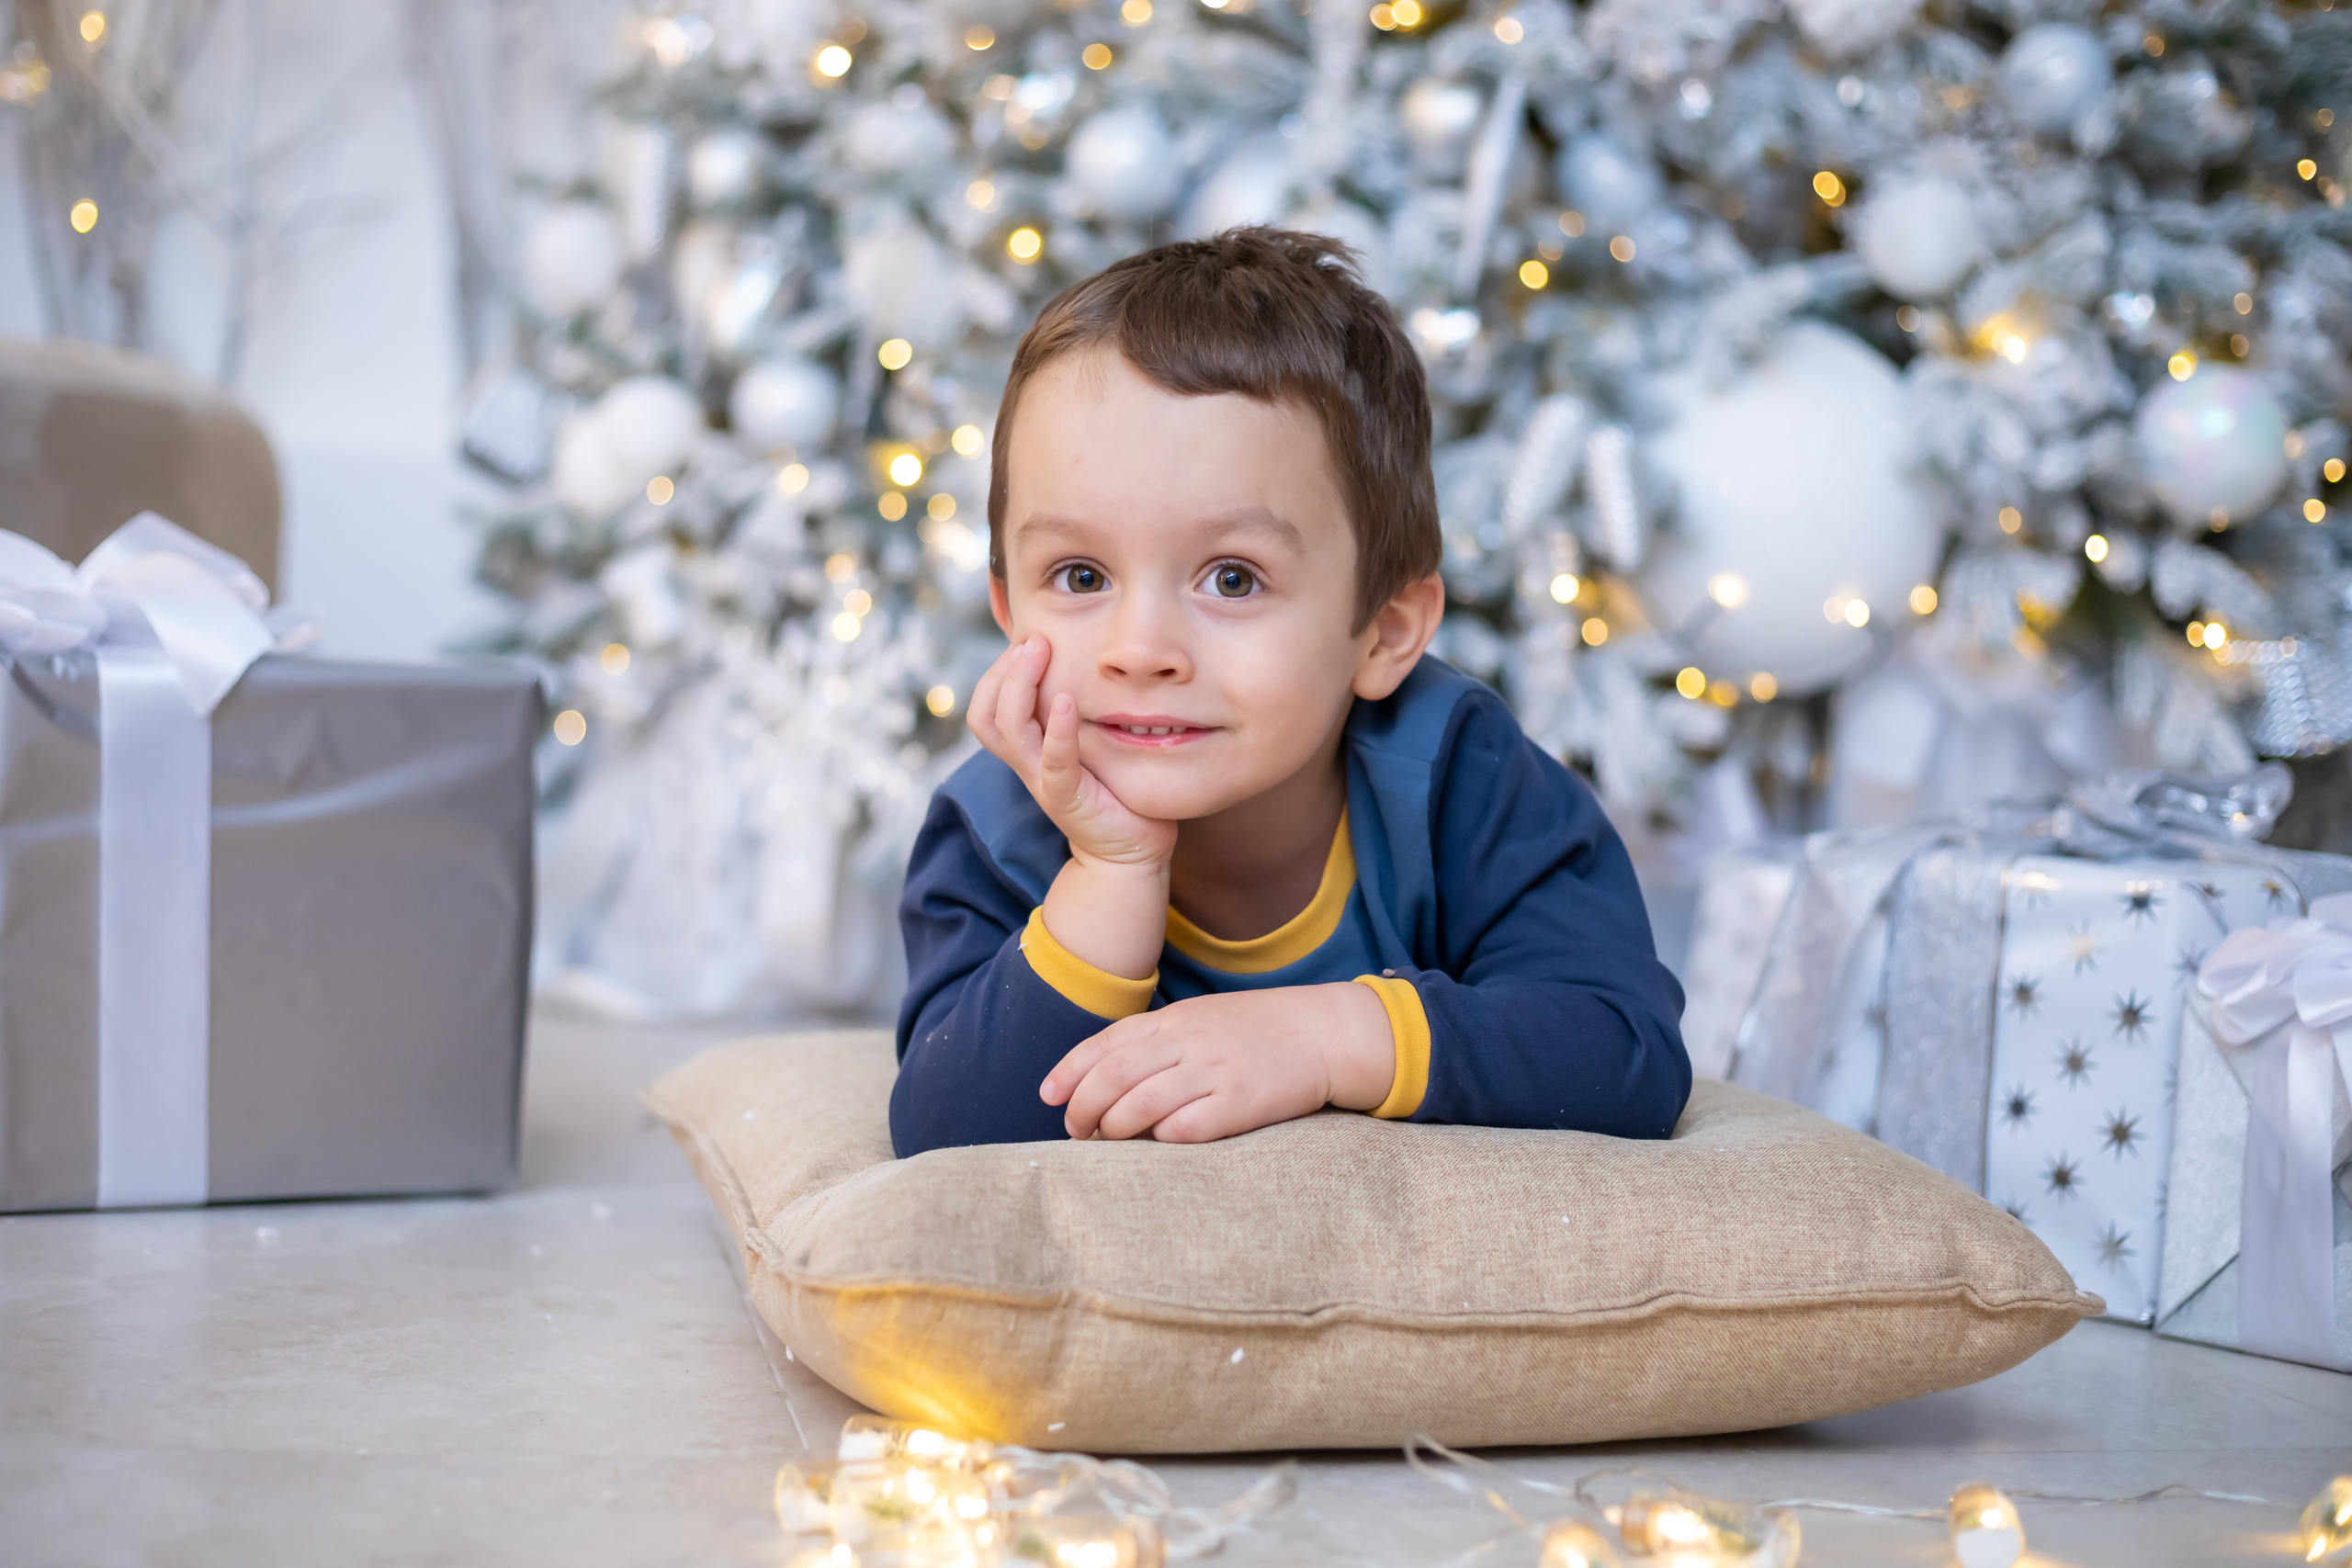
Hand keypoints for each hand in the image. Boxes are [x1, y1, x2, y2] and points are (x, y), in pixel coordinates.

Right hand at [967, 634, 1175, 871]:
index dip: (996, 673)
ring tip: (1040, 653)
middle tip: (1031, 640)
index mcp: (1027, 751)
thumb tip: (1087, 665)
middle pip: (984, 714)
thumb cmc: (1114, 793)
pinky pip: (1053, 762)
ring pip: (1007, 730)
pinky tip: (1067, 701)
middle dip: (1001, 671)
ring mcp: (1043, 782)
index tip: (1026, 641)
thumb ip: (1077, 715)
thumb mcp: (1088, 745)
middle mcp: (1027, 765)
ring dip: (1019, 686)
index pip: (987, 707)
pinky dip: (1056, 730)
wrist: (1128, 855)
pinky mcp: (1068, 799)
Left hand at [1041, 983, 1397, 1142]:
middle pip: (1114, 1075)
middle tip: (1076, 1132)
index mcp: (1173, 1019)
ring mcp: (1214, 1071)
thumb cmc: (1256, 1032)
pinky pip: (1188, 1126)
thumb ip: (1157, 1040)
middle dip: (1084, 1108)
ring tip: (1107, 1144)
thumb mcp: (1201, 1019)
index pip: (1106, 1043)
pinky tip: (1156, 1147)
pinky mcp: (1241, 1102)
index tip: (1049, 1097)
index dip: (1070, 1071)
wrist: (1321, 1032)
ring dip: (1115, 1129)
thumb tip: (1108, 1076)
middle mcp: (1187, 1041)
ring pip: (1142, 1103)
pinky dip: (1162, 1139)